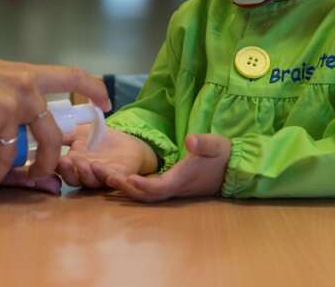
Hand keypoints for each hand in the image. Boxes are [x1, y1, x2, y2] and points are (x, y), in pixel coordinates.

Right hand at [0, 40, 110, 189]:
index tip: (106, 104)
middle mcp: (21, 92)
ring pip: (11, 157)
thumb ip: (4, 94)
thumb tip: (11, 124)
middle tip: (40, 174)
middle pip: (51, 137)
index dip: (92, 90)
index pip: (70, 76)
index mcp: (24, 75)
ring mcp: (5, 112)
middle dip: (47, 162)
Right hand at [57, 126, 157, 188]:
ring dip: (88, 174)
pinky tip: (111, 176)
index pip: (61, 170)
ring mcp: (101, 178)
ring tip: (87, 164)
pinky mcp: (120, 177)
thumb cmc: (99, 140)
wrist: (127, 145)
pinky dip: (113, 180)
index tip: (55, 158)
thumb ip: (64, 135)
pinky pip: (115, 181)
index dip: (57, 167)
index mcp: (73, 166)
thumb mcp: (78, 134)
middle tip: (67, 161)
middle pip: (74, 180)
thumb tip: (45, 132)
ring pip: (92, 182)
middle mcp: (85, 176)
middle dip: (70, 171)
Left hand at [103, 134, 230, 202]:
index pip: (160, 187)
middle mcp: (173, 187)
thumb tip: (190, 140)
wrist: (231, 168)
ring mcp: (170, 187)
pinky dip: (130, 184)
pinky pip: (146, 189)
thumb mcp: (216, 144)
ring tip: (102, 175)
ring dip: (123, 186)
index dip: (143, 184)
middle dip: (124, 187)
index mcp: (182, 179)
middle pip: (145, 194)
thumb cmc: (222, 155)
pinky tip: (115, 175)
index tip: (127, 177)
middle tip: (103, 175)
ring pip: (143, 193)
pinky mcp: (168, 184)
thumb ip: (203, 143)